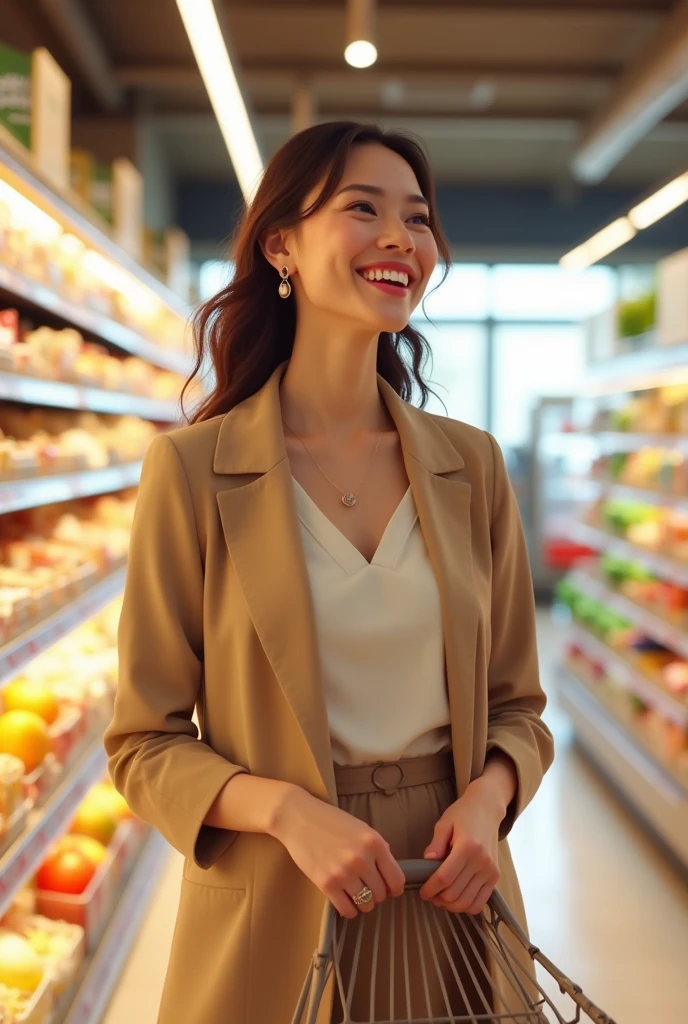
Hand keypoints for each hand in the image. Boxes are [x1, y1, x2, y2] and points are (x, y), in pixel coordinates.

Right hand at [270, 787, 405, 919]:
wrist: (299, 818)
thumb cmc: (331, 822)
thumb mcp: (361, 828)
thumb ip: (378, 848)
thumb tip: (390, 871)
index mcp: (374, 843)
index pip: (397, 880)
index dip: (394, 888)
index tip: (389, 888)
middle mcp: (362, 859)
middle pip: (381, 894)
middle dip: (376, 894)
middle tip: (366, 886)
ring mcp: (344, 873)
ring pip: (366, 904)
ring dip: (363, 902)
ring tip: (354, 892)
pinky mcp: (326, 884)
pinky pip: (347, 910)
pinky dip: (349, 909)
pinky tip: (344, 898)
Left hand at [418, 780, 502, 915]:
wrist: (487, 809)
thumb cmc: (463, 814)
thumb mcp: (445, 823)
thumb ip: (436, 843)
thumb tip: (427, 862)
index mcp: (467, 846)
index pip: (445, 877)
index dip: (430, 888)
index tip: (423, 892)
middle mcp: (481, 861)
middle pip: (455, 893)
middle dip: (438, 898)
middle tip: (430, 894)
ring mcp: (490, 870)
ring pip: (467, 902)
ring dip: (451, 905)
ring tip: (441, 897)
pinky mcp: (495, 876)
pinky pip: (480, 903)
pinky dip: (466, 906)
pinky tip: (457, 898)